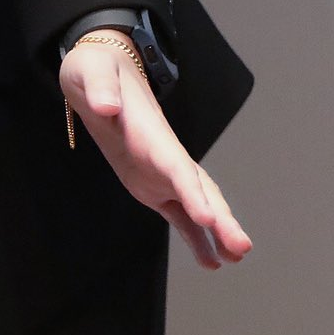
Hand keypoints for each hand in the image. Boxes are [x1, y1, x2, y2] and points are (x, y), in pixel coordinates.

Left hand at [60, 30, 250, 268]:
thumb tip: (107, 107)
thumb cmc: (97, 72)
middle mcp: (167, 157)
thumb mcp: (91, 73)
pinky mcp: (153, 185)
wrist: (102, 75)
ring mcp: (163, 173)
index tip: (208, 217)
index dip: (193, 192)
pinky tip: (211, 262)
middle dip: (222, 220)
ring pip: (198, 206)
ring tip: (233, 261)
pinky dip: (195, 238)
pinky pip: (179, 215)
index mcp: (152, 135)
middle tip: (242, 248)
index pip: (178, 167)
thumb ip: (101, 90)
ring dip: (216, 233)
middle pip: (202, 191)